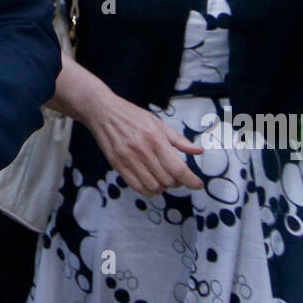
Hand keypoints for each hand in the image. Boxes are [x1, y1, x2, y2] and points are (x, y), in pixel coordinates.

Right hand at [83, 92, 203, 195]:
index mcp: (155, 138)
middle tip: (177, 176)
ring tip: (164, 178)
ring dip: (163, 187)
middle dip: (177, 182)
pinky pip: (137, 187)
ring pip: (153, 186)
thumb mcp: (158, 123)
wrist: (103, 112)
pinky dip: (149, 190)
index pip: (178, 168)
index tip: (198, 185)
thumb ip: (179, 140)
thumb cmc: (132, 116)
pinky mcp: (118, 165)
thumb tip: (199, 151)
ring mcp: (128, 159)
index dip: (191, 180)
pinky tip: (152, 182)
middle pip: (167, 180)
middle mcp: (142, 151)